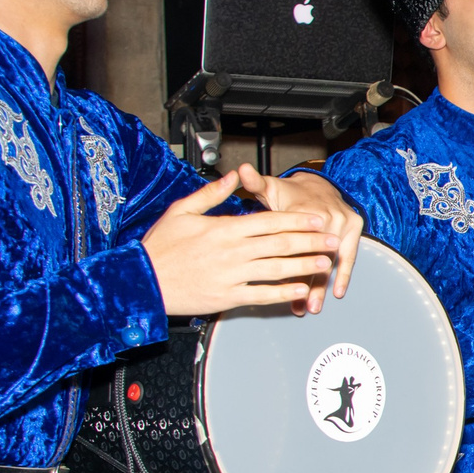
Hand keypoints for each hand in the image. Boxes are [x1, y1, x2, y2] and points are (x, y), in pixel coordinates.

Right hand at [143, 168, 337, 316]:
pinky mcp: (228, 297)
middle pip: (280, 244)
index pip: (269, 221)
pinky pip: (262, 295)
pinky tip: (301, 290)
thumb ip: (212, 193)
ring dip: (305, 266)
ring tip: (326, 263)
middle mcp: (232, 252)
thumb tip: (235, 175)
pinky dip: (284, 292)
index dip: (297, 220)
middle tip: (332, 240)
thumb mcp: (182, 210)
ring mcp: (231, 276)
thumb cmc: (160, 246)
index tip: (317, 218)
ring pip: (276, 270)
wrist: (141, 281)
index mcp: (224, 228)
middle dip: (310, 241)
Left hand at [239, 167, 364, 312]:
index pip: (294, 243)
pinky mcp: (353, 230)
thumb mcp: (270, 187)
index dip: (286, 267)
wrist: (318, 185)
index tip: (279, 285)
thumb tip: (242, 170)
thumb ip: (255, 183)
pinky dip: (342, 275)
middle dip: (308, 284)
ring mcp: (342, 224)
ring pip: (331, 260)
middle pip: (315, 256)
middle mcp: (328, 216)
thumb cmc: (291, 194)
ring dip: (322, 286)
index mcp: (305, 209)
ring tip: (313, 306)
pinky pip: (348, 256)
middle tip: (302, 306)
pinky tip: (337, 292)